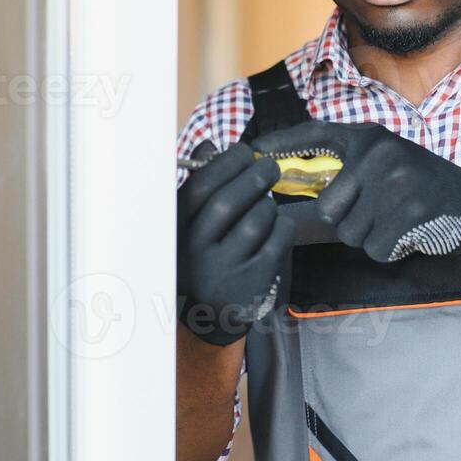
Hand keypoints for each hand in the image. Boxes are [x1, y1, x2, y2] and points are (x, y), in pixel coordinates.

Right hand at [177, 141, 296, 345]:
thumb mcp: (187, 224)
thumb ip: (197, 184)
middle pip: (228, 202)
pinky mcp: (255, 282)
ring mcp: (226, 269)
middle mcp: (196, 252)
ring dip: (268, 202)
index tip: (242, 152)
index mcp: (177, 232)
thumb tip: (210, 147)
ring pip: (257, 220)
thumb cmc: (199, 254)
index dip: (225, 163)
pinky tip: (276, 224)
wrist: (208, 314)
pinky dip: (283, 225)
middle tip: (268, 165)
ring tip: (266, 202)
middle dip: (253, 175)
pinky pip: (278, 240)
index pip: (200, 188)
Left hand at [249, 120, 460, 262]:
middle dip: (345, 221)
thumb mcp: (380, 166)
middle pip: (329, 207)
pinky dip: (387, 249)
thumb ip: (340, 175)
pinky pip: (375, 247)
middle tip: (373, 213)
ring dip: (368, 235)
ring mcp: (396, 182)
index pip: (313, 134)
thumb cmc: (414, 187)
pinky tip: (405, 232)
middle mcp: (378, 154)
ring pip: (351, 231)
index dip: (280, 144)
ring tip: (393, 219)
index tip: (252, 153)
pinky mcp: (411, 212)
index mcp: (367, 138)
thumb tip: (288, 196)